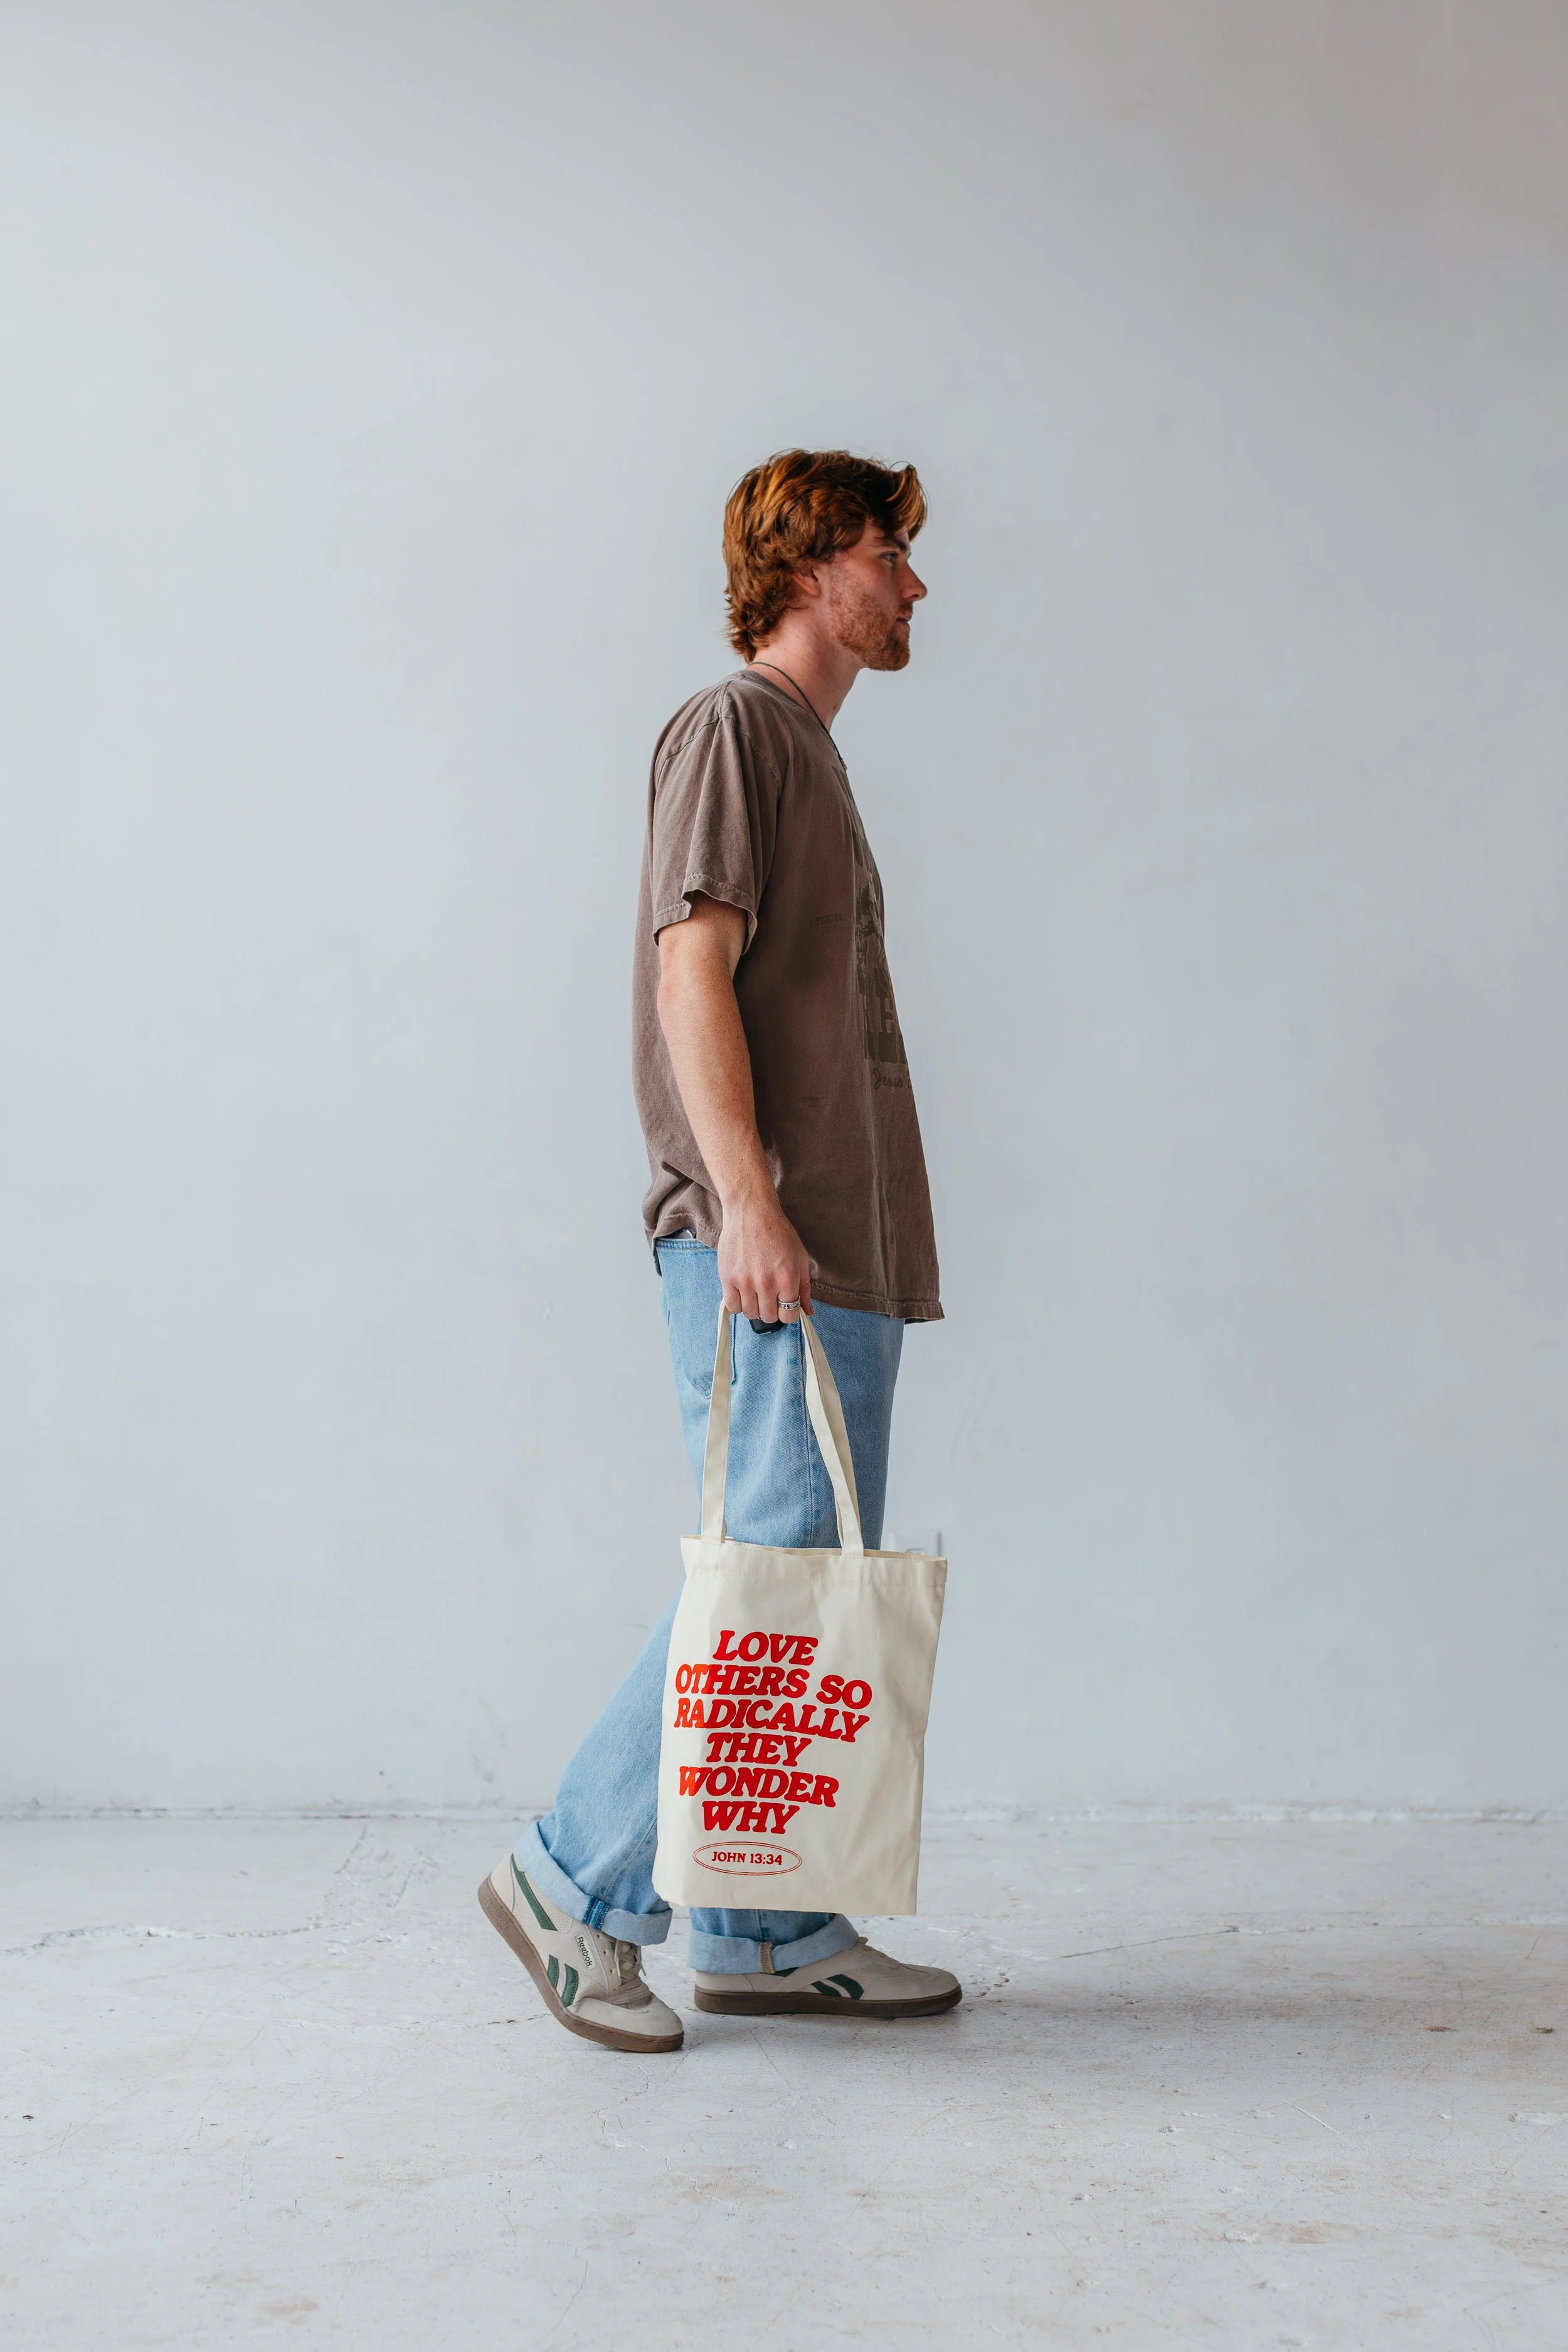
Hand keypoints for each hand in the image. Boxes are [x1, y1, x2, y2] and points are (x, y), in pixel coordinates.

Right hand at [716, 1188, 814, 1324]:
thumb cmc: (778, 1233)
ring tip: (756, 1291)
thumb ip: (804, 1288)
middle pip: (769, 1317)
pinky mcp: (727, 1278)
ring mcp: (745, 1282)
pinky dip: (738, 1303)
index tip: (784, 1304)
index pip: (789, 1315)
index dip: (788, 1311)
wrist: (752, 1213)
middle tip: (770, 1295)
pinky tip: (743, 1291)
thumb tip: (808, 1312)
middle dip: (772, 1309)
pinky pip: (732, 1306)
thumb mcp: (800, 1258)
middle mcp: (766, 1283)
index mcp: (787, 1279)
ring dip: (755, 1306)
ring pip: (750, 1314)